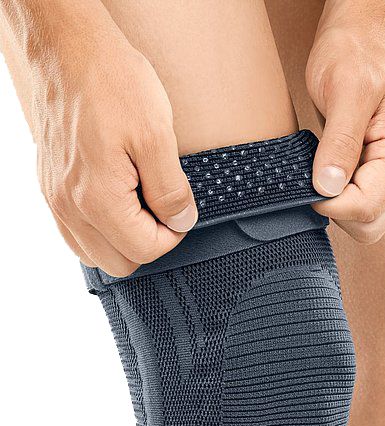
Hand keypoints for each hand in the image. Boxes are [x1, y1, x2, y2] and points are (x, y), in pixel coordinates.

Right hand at [32, 24, 196, 275]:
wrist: (68, 49)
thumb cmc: (112, 83)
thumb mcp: (157, 135)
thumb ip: (171, 189)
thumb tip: (180, 222)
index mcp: (97, 199)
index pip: (144, 251)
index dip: (172, 236)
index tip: (180, 209)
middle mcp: (70, 208)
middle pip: (119, 263)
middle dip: (147, 242)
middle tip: (161, 207)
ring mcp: (56, 200)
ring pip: (94, 254)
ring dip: (122, 241)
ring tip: (138, 202)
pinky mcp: (50, 188)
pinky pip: (75, 233)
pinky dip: (99, 230)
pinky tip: (116, 201)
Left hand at [306, 0, 384, 242]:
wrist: (361, 42)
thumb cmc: (354, 56)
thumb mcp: (343, 90)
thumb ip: (338, 142)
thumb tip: (328, 188)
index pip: (366, 208)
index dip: (330, 204)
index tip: (308, 182)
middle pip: (370, 226)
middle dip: (337, 212)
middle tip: (317, 177)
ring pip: (367, 224)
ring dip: (338, 209)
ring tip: (325, 171)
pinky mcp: (384, 178)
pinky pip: (362, 210)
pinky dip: (341, 203)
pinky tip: (330, 175)